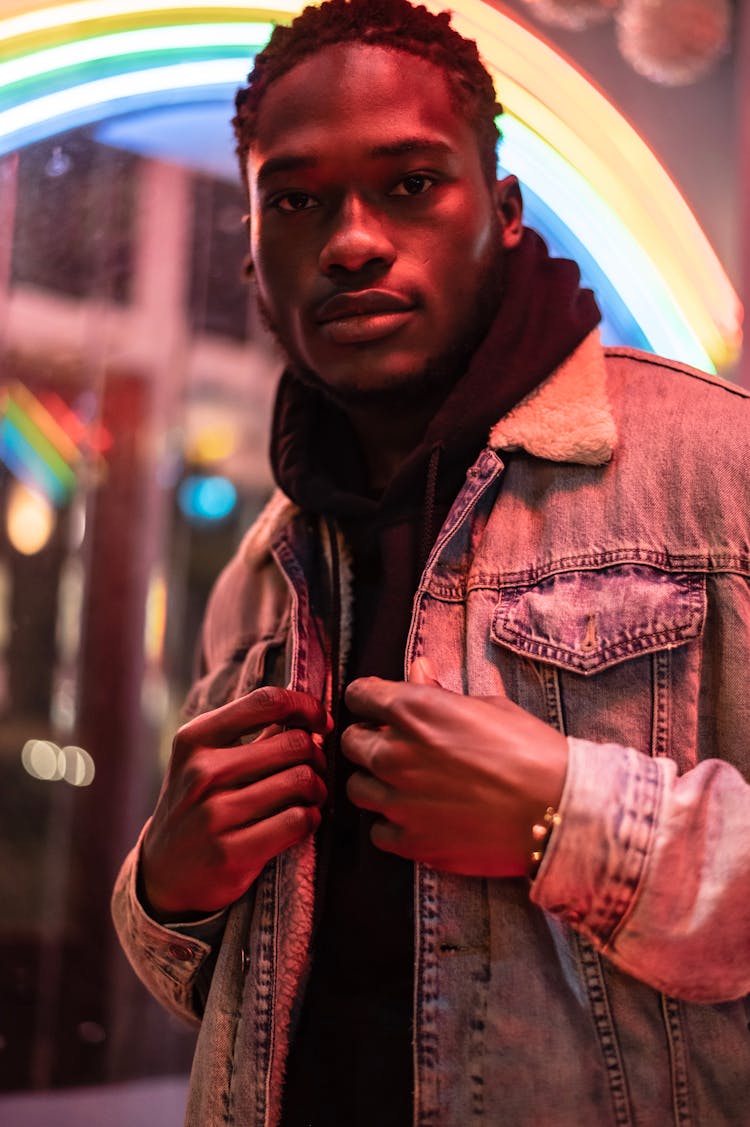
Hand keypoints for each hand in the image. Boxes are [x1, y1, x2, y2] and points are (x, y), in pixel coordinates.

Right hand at [140, 687, 331, 920]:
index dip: (305, 706)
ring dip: (317, 789)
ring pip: (301, 781)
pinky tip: (302, 820)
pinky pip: (298, 821)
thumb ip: (252, 733)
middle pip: (294, 744)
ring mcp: (214, 814)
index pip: (266, 702)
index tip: (320, 721)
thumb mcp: (206, 760)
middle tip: (314, 768)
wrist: (163, 873)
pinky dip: (311, 818)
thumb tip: (306, 714)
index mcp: (195, 738)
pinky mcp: (231, 852)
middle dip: (316, 755)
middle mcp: (202, 772)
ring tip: (310, 796)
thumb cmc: (196, 806)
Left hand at [341, 659, 567, 876]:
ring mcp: (397, 801)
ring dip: (377, 783)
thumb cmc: (530, 750)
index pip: (358, 696)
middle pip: (351, 742)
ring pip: (357, 788)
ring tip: (409, 785)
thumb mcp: (486, 707)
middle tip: (399, 748)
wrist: (559, 810)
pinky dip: (393, 824)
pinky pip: (378, 830)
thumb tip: (417, 670)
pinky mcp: (409, 842)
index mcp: (413, 710)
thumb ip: (439, 692)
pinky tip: (421, 817)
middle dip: (370, 741)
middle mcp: (395, 753)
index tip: (380, 709)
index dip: (369, 700)